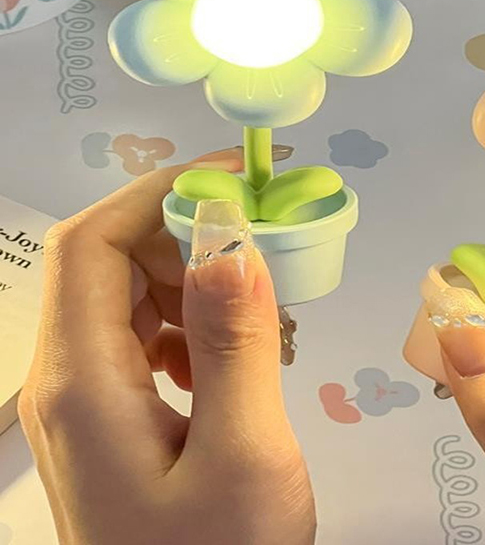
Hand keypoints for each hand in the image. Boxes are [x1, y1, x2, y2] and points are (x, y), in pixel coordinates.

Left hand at [19, 150, 315, 544]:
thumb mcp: (242, 455)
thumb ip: (232, 340)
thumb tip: (230, 234)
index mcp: (81, 382)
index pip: (94, 243)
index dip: (159, 190)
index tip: (240, 176)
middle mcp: (68, 381)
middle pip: (110, 263)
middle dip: (188, 234)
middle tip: (269, 241)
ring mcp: (88, 403)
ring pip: (132, 297)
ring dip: (198, 281)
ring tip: (266, 312)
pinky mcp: (114, 420)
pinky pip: (147, 338)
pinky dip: (196, 324)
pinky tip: (238, 361)